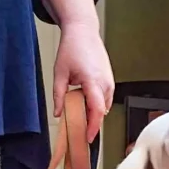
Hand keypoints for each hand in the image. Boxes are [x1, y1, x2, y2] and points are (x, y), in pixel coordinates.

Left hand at [53, 20, 113, 141]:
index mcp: (92, 81)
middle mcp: (105, 83)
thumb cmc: (72, 48)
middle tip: (80, 131)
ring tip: (81, 114)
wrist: (83, 31)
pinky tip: (86, 102)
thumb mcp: (60, 72)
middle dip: (92, 123)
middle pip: (101, 112)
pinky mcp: (110, 81)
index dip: (93, 126)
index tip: (87, 137)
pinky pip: (105, 99)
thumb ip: (58, 95)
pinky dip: (97, 104)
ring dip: (94, 113)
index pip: (96, 110)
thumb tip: (58, 113)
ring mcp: (110, 82)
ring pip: (104, 106)